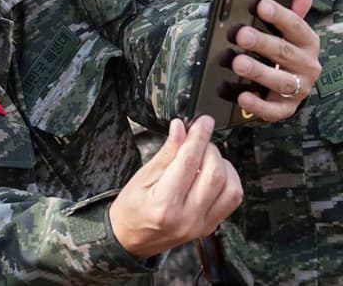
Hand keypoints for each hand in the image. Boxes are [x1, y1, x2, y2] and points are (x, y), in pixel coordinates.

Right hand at [109, 116, 242, 258]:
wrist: (129, 239)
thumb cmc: (130, 209)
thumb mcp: (141, 178)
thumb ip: (166, 153)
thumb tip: (180, 129)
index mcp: (164, 204)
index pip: (189, 162)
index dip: (198, 137)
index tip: (202, 122)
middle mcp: (186, 217)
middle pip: (214, 174)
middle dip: (210, 148)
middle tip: (199, 138)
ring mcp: (201, 225)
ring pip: (230, 188)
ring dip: (222, 165)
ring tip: (206, 157)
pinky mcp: (210, 227)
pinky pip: (231, 200)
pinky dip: (228, 180)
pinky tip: (214, 173)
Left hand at [232, 0, 320, 120]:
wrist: (285, 88)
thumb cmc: (281, 52)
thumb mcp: (286, 32)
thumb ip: (291, 12)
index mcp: (307, 42)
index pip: (296, 26)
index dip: (280, 15)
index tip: (261, 5)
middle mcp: (307, 66)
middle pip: (284, 52)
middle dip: (262, 43)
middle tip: (241, 35)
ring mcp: (298, 89)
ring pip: (280, 81)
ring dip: (258, 71)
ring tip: (237, 63)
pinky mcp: (285, 109)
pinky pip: (273, 110)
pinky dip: (257, 104)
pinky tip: (242, 96)